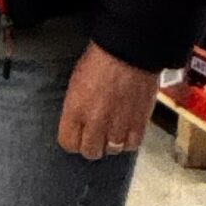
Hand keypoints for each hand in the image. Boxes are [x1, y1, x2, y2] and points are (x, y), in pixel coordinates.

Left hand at [57, 42, 159, 161]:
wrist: (129, 53)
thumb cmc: (99, 61)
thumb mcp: (75, 83)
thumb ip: (76, 108)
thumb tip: (79, 124)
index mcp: (75, 111)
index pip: (67, 143)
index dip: (72, 140)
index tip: (77, 135)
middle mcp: (95, 123)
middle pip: (90, 151)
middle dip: (91, 144)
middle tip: (95, 134)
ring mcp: (118, 125)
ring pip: (112, 150)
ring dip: (111, 143)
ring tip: (112, 129)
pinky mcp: (138, 124)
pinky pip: (132, 146)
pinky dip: (129, 141)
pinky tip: (126, 130)